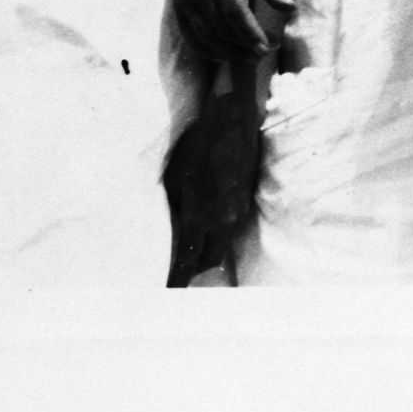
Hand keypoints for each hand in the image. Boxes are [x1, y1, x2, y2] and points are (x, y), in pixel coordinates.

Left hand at [163, 80, 263, 284]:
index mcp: (200, 217)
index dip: (176, 281)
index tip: (166, 293)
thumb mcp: (175, 177)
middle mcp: (223, 220)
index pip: (187, 263)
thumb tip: (172, 232)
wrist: (233, 117)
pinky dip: (219, 231)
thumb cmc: (198, 143)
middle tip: (178, 273)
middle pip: (209, 260)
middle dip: (194, 269)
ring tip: (192, 252)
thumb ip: (176, 210)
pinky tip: (209, 223)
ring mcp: (238, 210)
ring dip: (208, 250)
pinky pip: (231, 225)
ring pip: (223, 244)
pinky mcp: (246, 199)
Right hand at [171, 0, 292, 59]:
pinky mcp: (178, 4)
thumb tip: (290, 8)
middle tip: (261, 55)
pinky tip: (223, 54)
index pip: (234, 12)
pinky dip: (205, 48)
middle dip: (241, 46)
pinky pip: (189, 34)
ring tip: (246, 57)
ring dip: (225, 51)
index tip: (265, 47)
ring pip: (203, 34)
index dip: (249, 33)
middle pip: (219, 28)